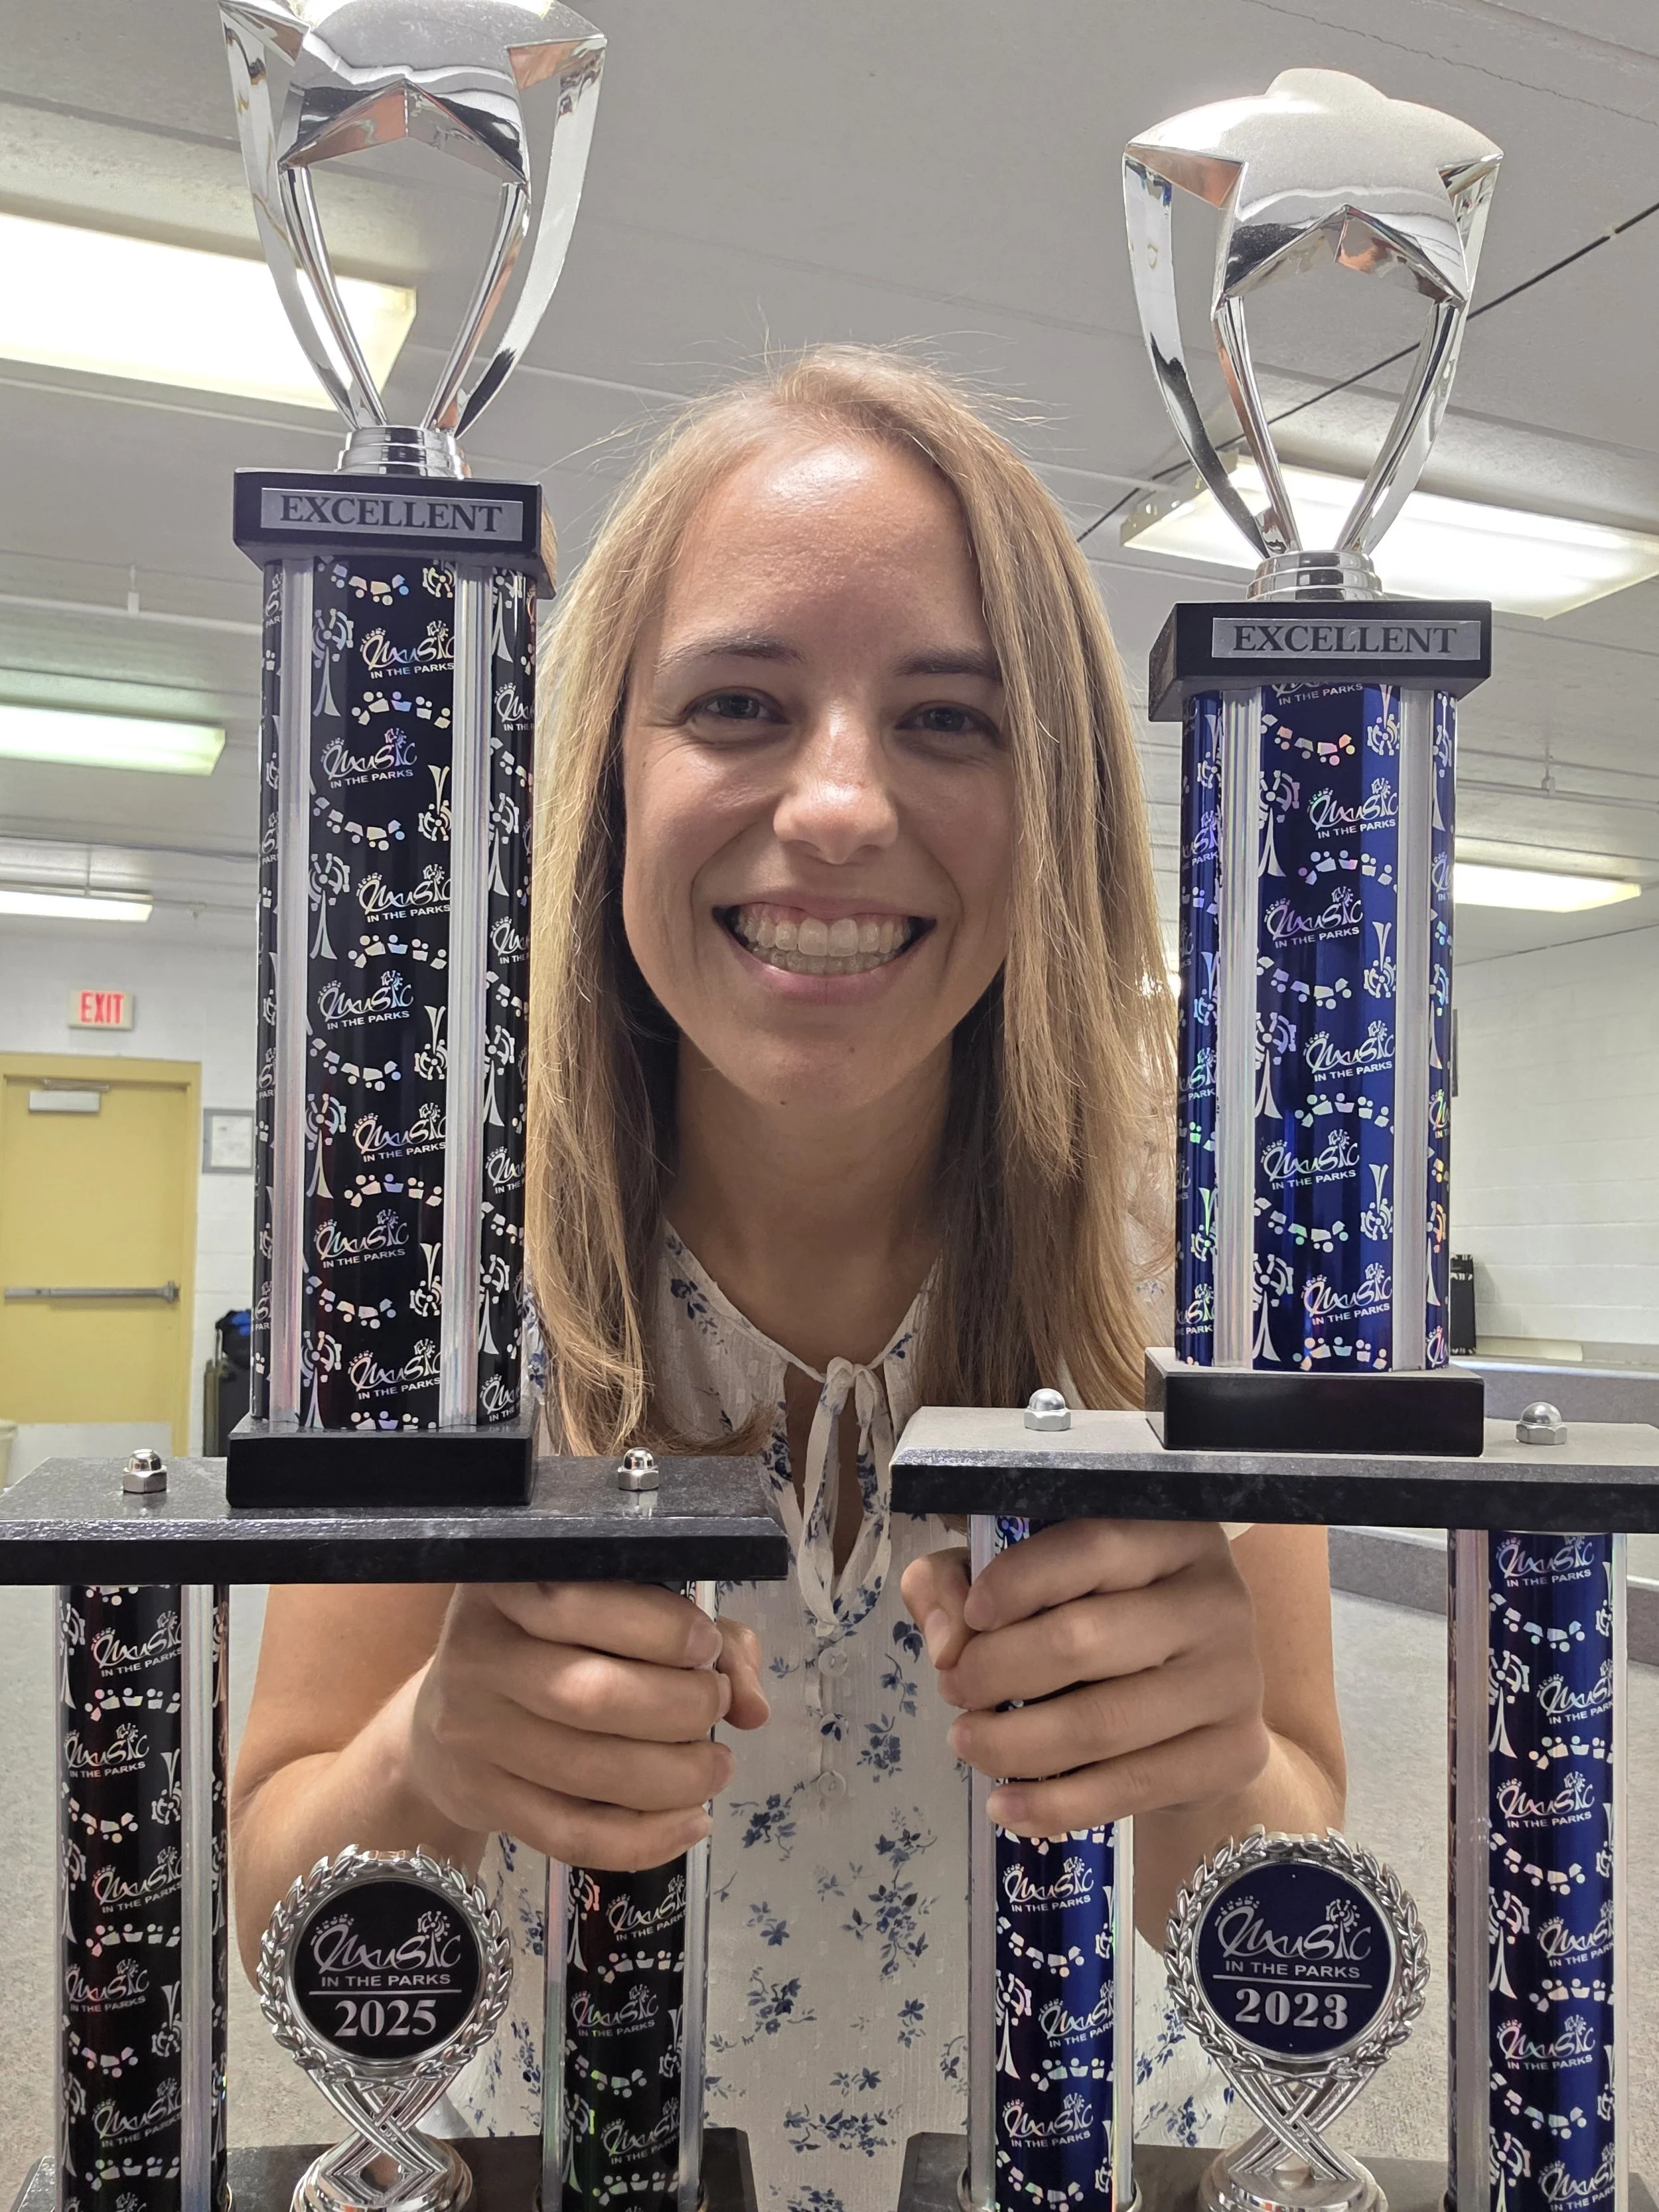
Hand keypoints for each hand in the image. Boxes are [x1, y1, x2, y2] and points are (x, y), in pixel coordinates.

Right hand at [408, 1583, 768, 1871]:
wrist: (446, 1719)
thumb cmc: (554, 1645)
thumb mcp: (615, 1610)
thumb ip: (697, 1637)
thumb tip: (753, 1706)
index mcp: (509, 1583)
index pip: (582, 1602)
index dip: (660, 1629)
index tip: (706, 1646)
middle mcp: (479, 1653)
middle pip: (591, 1695)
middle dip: (679, 1707)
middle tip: (716, 1706)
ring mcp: (473, 1733)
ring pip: (588, 1771)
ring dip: (675, 1777)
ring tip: (716, 1767)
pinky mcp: (483, 1800)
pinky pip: (572, 1834)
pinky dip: (645, 1839)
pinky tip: (692, 1823)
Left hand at [901, 1522, 1268, 1836]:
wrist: (1201, 1711)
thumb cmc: (1105, 1623)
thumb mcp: (1033, 1579)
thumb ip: (964, 1581)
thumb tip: (944, 1639)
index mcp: (1172, 1532)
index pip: (1089, 1546)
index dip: (1016, 1582)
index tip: (969, 1618)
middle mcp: (1218, 1597)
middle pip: (1082, 1639)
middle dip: (995, 1670)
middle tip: (954, 1689)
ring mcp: (1236, 1679)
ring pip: (1099, 1722)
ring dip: (1012, 1743)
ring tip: (966, 1743)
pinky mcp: (1236, 1753)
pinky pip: (1130, 1787)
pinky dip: (1054, 1804)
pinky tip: (1005, 1807)